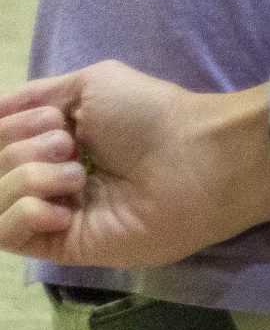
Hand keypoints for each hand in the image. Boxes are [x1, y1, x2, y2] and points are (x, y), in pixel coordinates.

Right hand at [0, 63, 265, 271]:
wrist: (192, 158)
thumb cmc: (149, 115)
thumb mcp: (90, 83)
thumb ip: (35, 95)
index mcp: (52, 140)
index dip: (10, 128)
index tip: (52, 119)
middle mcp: (47, 175)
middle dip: (24, 148)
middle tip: (72, 145)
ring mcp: (52, 213)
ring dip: (29, 177)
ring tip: (78, 175)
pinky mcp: (60, 245)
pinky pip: (6, 234)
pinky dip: (26, 212)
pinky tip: (65, 208)